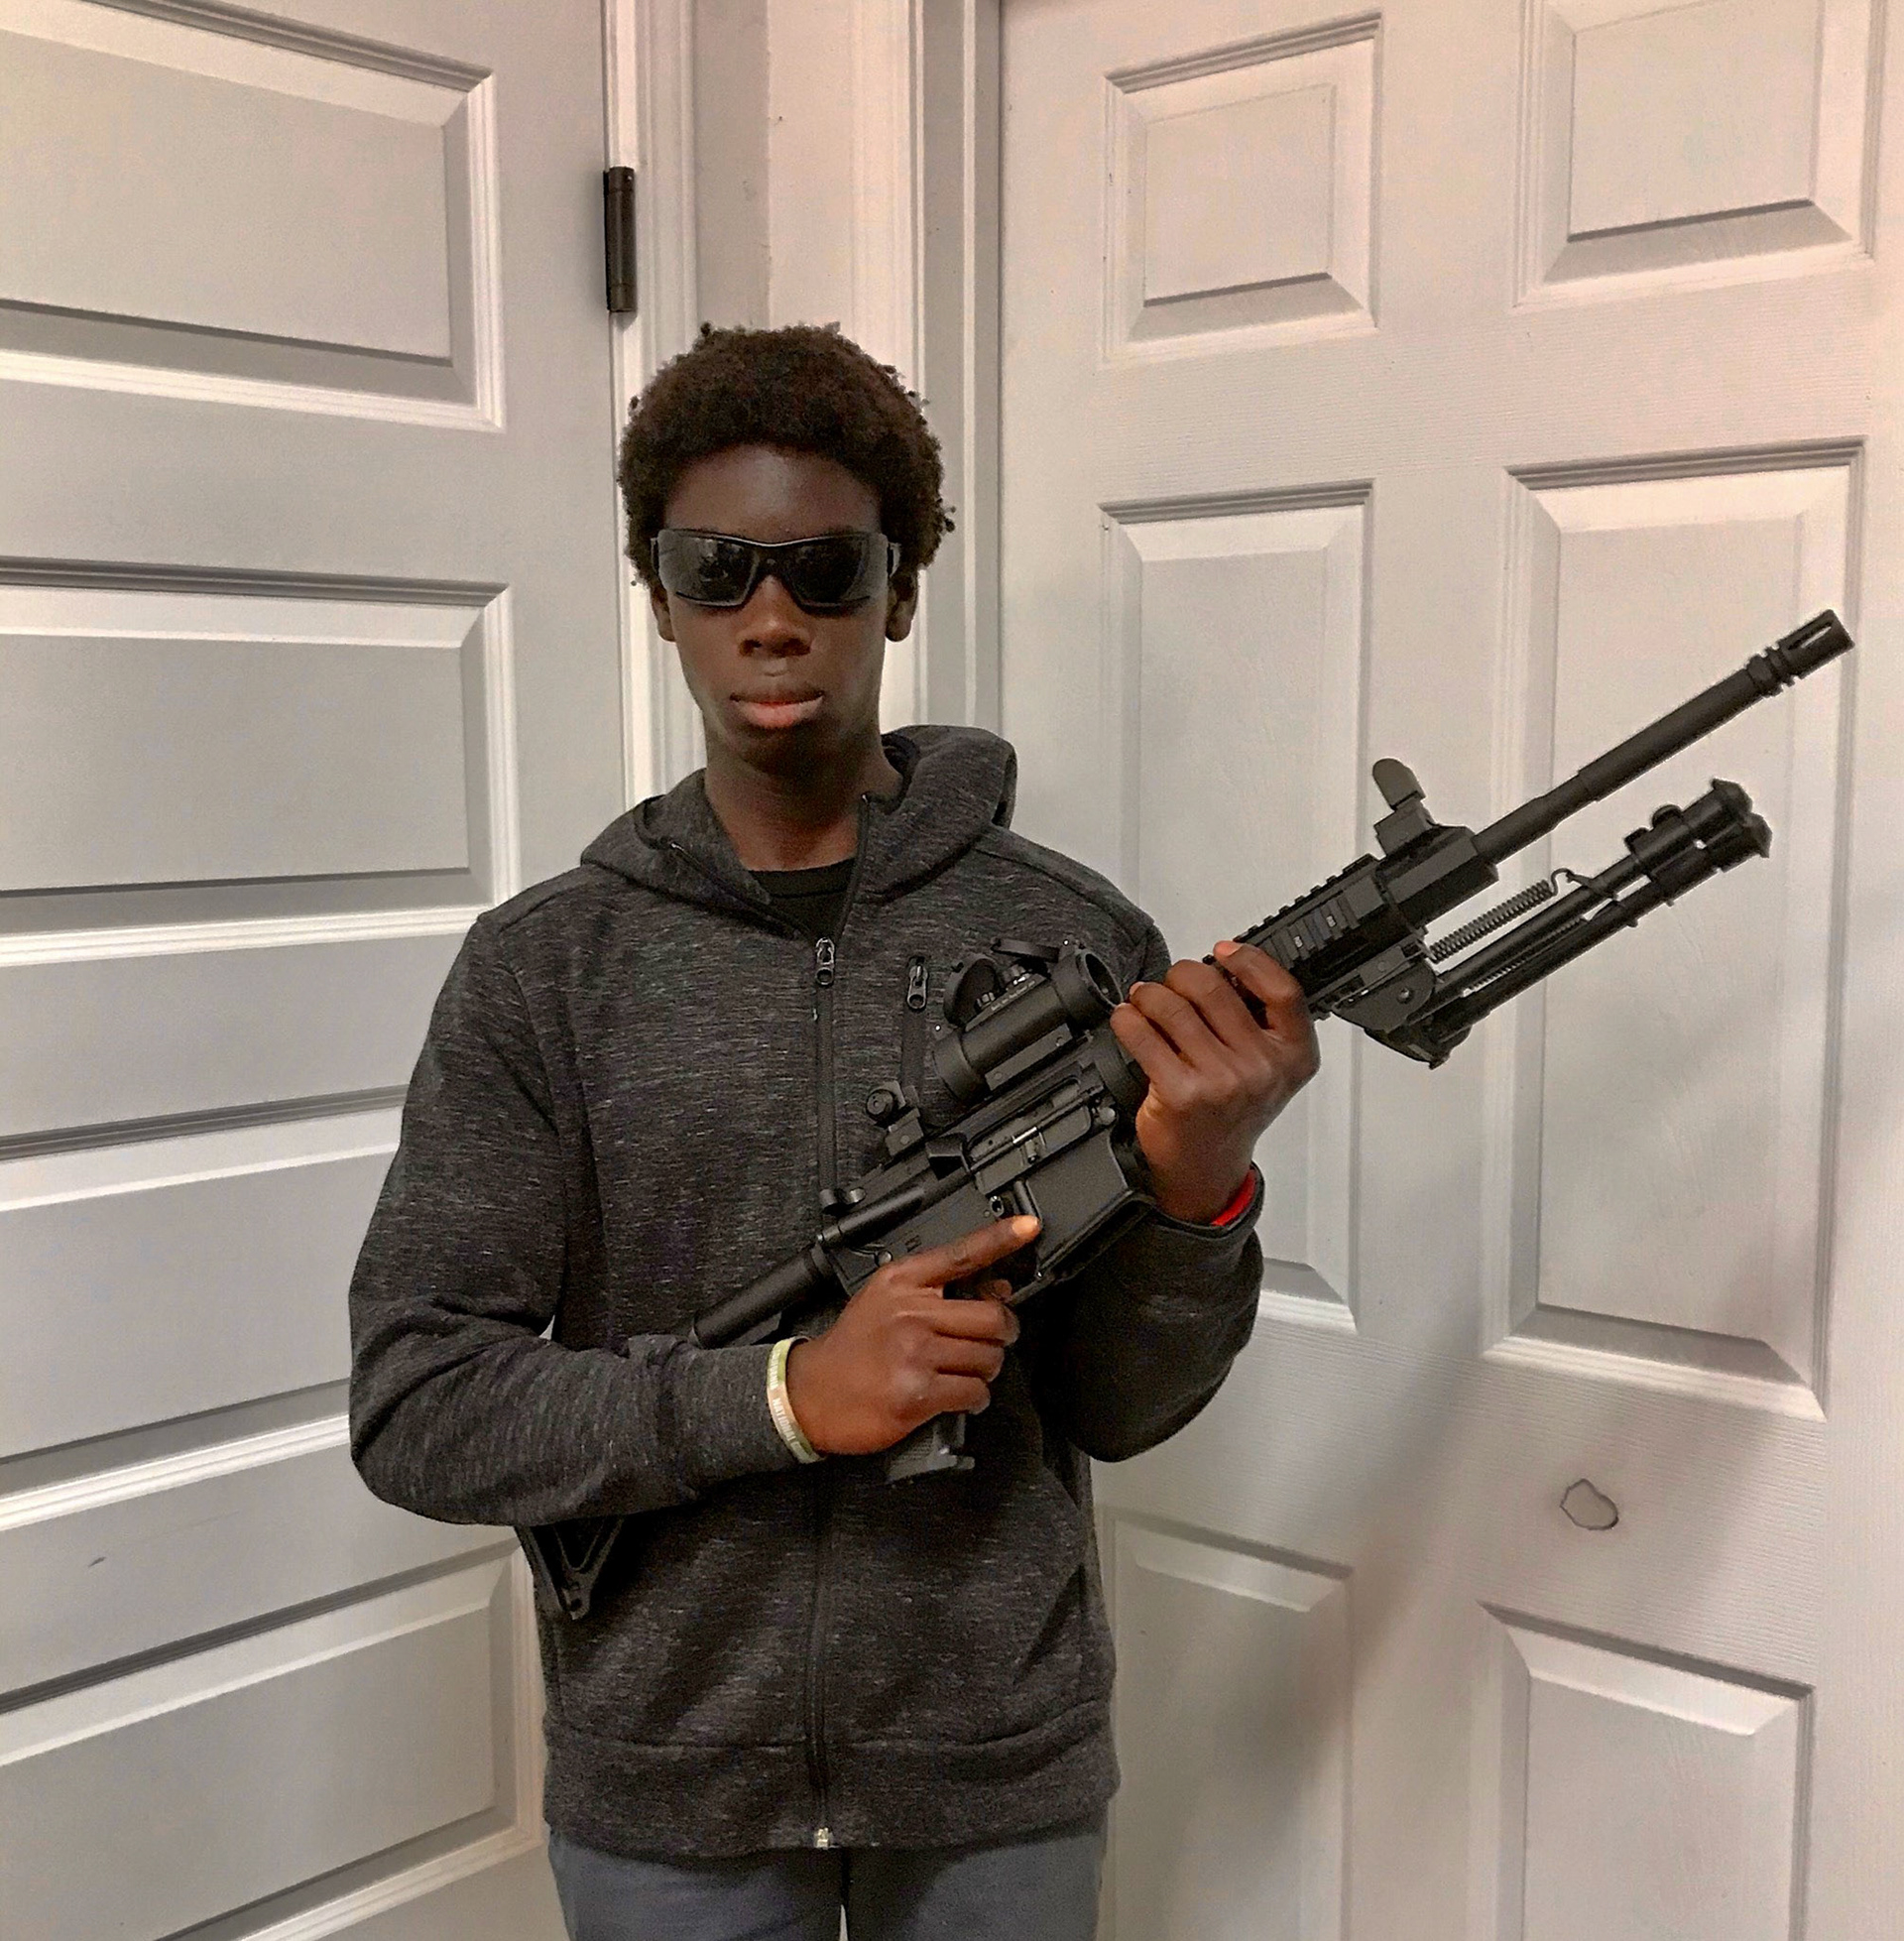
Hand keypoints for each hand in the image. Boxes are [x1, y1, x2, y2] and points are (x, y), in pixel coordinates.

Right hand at [783, 1216, 1037, 1454]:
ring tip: (965, 1370)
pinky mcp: (917, 1393)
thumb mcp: (884, 1299)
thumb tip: (998, 1287)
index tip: (1028, 1226)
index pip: (960, 1254)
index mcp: (902, 1282)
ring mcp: (914, 1353)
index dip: (1000, 1238)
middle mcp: (909, 1312)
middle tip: (991, 1341)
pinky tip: (957, 1394)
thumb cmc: (854, 1347)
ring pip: (988, 1357)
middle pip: (992, 1316)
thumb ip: (934, 1288)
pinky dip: (974, 1397)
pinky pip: (973, 1392)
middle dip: (1002, 1334)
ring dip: (987, 1369)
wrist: (813, 1392)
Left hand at [1109, 940, 1319, 1224]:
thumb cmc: (1232, 1113)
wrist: (1206, 1169)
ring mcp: (1222, 1081)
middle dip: (1182, 976)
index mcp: (1293, 1056)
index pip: (1282, 990)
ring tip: (1143, 1000)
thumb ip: (1258, 1023)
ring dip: (1149, 995)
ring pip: (1174, 1007)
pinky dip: (1127, 1019)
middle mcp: (1262, 1068)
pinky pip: (1144, 1034)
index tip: (1224, 952)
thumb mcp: (1267, 1070)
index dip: (1250, 961)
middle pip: (1215, 989)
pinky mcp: (1181, 1093)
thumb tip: (1220, 967)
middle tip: (1170, 983)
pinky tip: (1127, 1020)